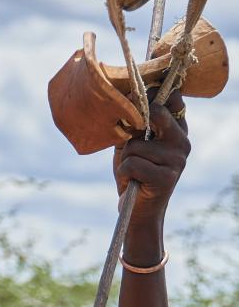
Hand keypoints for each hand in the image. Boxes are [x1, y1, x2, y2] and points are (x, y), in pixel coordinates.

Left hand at [113, 89, 190, 219]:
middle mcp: (182, 141)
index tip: (135, 108)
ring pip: (135, 145)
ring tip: (132, 171)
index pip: (172, 98)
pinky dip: (125, 173)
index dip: (150, 96)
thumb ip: (132, 123)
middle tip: (130, 143)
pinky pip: (132, 164)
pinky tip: (132, 181)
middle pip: (157, 112)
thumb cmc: (134, 173)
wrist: (138, 210)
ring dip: (126, 160)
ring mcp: (177, 159)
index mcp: (177, 129)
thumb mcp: (131, 143)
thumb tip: (127, 99)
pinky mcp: (167, 177)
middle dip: (135, 126)